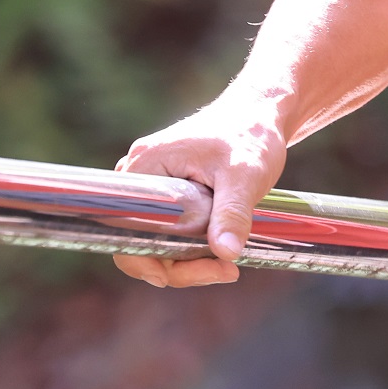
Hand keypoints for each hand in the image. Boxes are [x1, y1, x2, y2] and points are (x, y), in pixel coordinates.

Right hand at [110, 93, 287, 287]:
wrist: (262, 113)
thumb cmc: (251, 134)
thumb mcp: (245, 174)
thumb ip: (233, 212)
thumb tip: (227, 254)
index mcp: (146, 165)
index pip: (125, 228)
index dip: (145, 259)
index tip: (179, 275)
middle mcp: (141, 174)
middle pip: (141, 239)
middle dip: (179, 264)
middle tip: (226, 271)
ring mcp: (154, 183)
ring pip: (157, 238)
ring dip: (188, 258)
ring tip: (229, 263)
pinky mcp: (170, 191)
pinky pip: (169, 229)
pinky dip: (191, 245)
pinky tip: (222, 248)